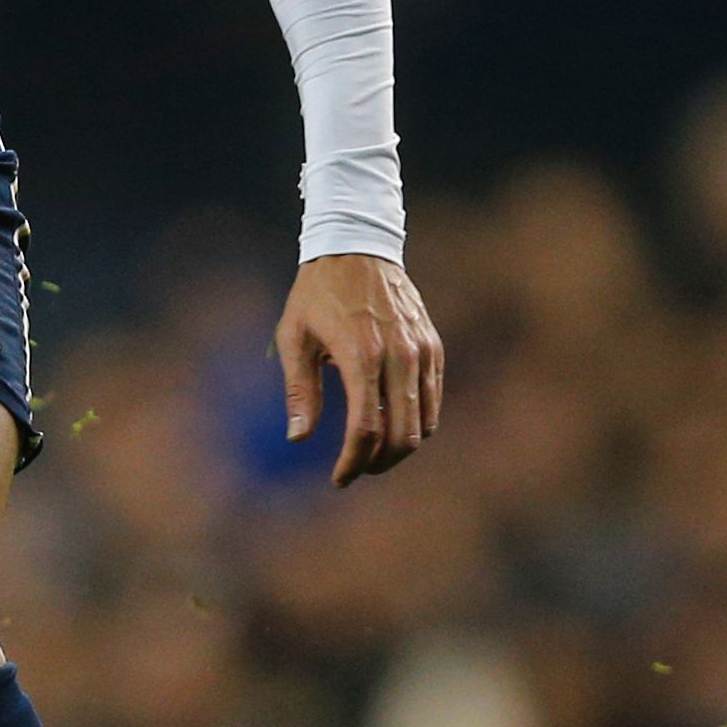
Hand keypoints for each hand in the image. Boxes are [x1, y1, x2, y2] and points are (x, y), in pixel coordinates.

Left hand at [276, 252, 443, 486]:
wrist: (356, 246)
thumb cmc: (316, 293)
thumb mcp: (294, 337)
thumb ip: (299, 391)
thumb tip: (298, 439)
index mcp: (361, 355)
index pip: (366, 429)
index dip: (353, 463)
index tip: (339, 479)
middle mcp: (398, 356)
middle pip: (403, 435)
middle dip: (378, 462)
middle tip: (356, 469)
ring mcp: (421, 351)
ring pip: (424, 423)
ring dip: (400, 448)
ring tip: (372, 453)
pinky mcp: (432, 347)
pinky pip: (433, 400)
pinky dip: (417, 422)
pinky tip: (392, 424)